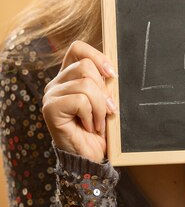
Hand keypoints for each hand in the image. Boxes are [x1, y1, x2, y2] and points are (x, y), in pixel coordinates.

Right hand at [42, 41, 116, 162]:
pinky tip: (89, 126)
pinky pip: (80, 100)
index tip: (112, 75)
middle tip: (106, 110)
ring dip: (100, 107)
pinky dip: (91, 115)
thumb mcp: (105, 100)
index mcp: (68, 76)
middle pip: (85, 66)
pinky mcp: (50, 108)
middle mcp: (56, 82)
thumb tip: (112, 70)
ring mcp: (51, 95)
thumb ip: (105, 83)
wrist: (89, 158)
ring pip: (86, 84)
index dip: (97, 56)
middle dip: (103, 90)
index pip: (77, 48)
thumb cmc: (99, 130)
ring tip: (98, 122)